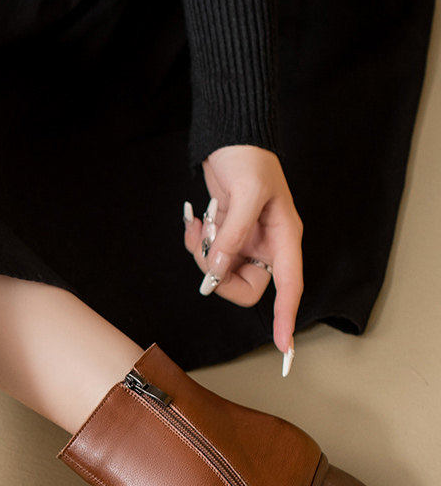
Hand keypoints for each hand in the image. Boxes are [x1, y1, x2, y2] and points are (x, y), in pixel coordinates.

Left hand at [183, 145, 302, 362]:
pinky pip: (207, 256)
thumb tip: (218, 269)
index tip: (283, 345)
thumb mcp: (246, 195)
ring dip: (202, 253)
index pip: (289, 287)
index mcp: (284, 238)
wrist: (229, 139)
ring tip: (200, 222)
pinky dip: (196, 242)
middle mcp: (266, 246)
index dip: (285, 317)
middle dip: (219, 274)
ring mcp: (244, 243)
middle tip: (206, 246)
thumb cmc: (248, 161)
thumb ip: (233, 235)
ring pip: (220, 273)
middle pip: (245, 287)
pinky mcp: (225, 237)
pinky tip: (195, 219)